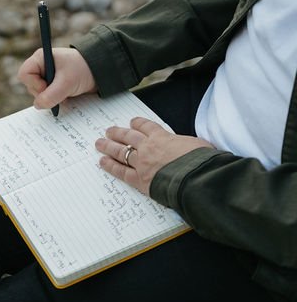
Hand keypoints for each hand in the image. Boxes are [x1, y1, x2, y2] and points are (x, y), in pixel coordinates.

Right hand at [17, 47, 97, 109]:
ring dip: (51, 98)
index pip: (24, 74)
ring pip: (39, 94)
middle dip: (44, 93)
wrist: (102, 71)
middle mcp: (41, 67)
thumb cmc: (84, 69)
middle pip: (30, 86)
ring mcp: (47, 76)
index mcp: (41, 59)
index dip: (34, 84)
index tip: (48, 86)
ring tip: (65, 94)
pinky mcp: (53, 85)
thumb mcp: (67, 83)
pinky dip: (55, 100)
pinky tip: (65, 97)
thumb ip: (51, 96)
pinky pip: (47, 96)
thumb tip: (38, 105)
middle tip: (59, 91)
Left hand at [95, 117, 214, 195]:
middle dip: (117, 133)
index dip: (138, 124)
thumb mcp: (196, 143)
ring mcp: (141, 163)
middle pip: (129, 137)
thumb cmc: (201, 160)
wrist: (196, 177)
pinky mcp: (139, 179)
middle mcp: (149, 147)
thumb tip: (185, 147)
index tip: (132, 122)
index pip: (147, 127)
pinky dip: (111, 166)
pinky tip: (102, 162)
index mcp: (163, 137)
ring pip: (121, 152)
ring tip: (99, 143)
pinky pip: (121, 172)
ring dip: (108, 147)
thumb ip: (184, 143)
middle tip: (108, 131)